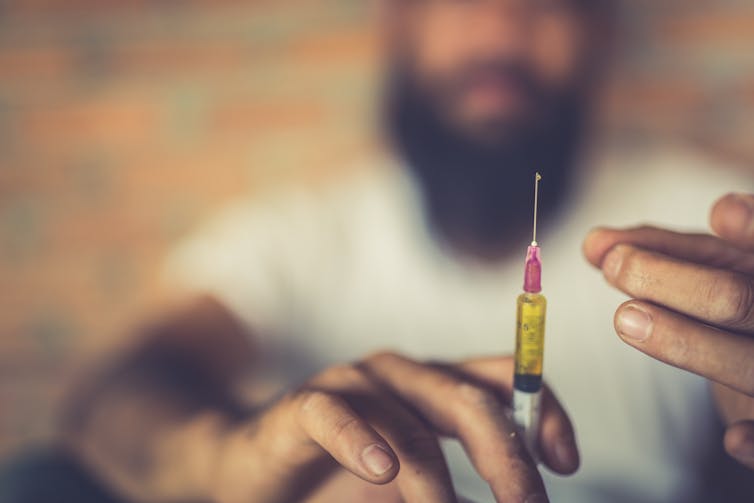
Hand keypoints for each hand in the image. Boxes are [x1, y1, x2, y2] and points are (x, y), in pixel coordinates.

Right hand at [208, 352, 578, 502]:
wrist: (254, 471)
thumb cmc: (341, 480)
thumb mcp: (415, 486)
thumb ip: (454, 489)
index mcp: (435, 387)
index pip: (505, 379)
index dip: (543, 410)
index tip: (566, 462)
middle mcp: (401, 376)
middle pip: (468, 400)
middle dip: (507, 460)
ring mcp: (352, 385)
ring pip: (409, 419)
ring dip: (437, 480)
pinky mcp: (302, 405)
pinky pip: (332, 414)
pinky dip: (359, 440)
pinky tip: (381, 471)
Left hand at [583, 192, 753, 468]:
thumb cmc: (731, 300)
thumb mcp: (706, 265)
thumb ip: (656, 250)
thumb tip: (594, 244)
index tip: (720, 210)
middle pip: (737, 299)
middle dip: (675, 281)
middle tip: (617, 266)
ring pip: (747, 361)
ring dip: (684, 341)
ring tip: (625, 318)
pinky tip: (729, 439)